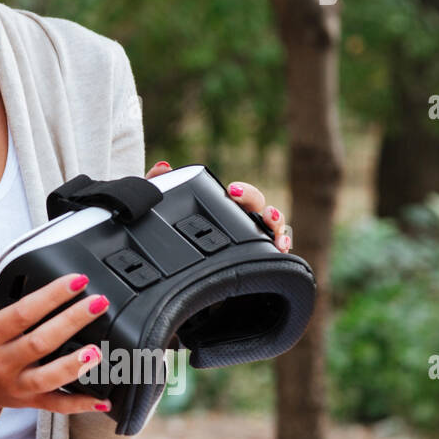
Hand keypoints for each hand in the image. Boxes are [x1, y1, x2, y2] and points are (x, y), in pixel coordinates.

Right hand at [0, 240, 112, 419]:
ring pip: (48, 378)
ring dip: (74, 366)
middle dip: (71, 321)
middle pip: (40, 342)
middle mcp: (1, 362)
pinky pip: (55, 406)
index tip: (76, 280)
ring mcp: (16, 384)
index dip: (50, 296)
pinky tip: (102, 400)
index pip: (22, 313)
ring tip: (97, 351)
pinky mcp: (27, 401)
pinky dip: (79, 404)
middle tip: (97, 303)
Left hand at [146, 161, 292, 251]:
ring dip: (279, 228)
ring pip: (273, 230)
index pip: (241, 195)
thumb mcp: (157, 211)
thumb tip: (163, 167)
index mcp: (224, 208)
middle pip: (262, 211)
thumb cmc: (167, 234)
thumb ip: (157, 185)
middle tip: (263, 214)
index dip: (243, 192)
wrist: (169, 271)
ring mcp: (249, 241)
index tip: (233, 192)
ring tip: (277, 236)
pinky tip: (280, 251)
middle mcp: (241, 222)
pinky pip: (273, 254)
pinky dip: (281, 250)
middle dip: (266, 210)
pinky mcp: (253, 261)